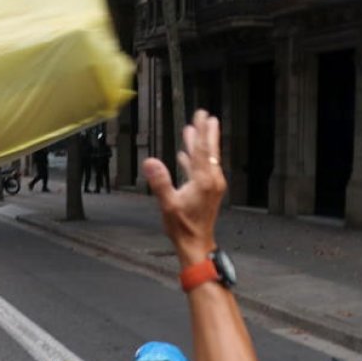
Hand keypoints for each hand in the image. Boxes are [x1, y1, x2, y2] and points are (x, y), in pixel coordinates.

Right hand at [142, 110, 225, 267]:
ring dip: (200, 145)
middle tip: (206, 117)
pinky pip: (201, 171)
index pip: (202, 150)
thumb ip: (160, 182)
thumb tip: (150, 162)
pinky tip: (185, 155)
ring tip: (195, 131)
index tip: (201, 116)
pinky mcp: (208, 193)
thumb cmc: (183, 228)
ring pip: (206, 160)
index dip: (201, 131)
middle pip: (209, 151)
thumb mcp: (168, 204)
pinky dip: (194, 160)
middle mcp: (211, 181)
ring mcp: (211, 187)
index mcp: (204, 181)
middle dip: (207, 133)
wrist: (195, 244)